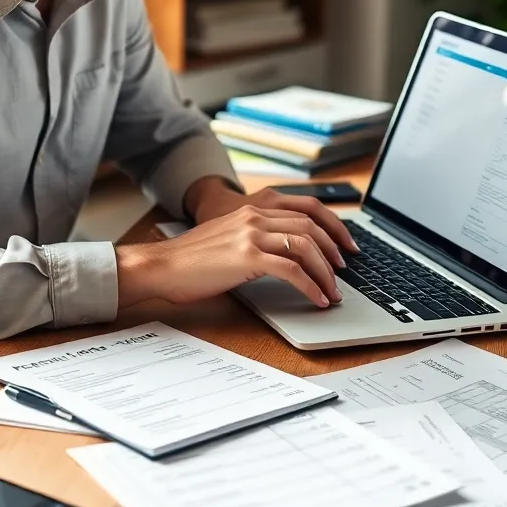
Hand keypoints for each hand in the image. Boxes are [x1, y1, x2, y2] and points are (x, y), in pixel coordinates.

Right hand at [115, 202, 356, 309]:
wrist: (161, 265)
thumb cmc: (190, 260)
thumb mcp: (229, 238)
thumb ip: (255, 238)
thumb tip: (287, 257)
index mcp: (252, 208)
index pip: (306, 208)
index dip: (333, 225)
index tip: (345, 245)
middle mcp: (255, 215)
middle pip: (311, 226)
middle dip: (334, 250)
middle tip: (344, 271)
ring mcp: (251, 234)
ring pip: (305, 247)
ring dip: (325, 272)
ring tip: (332, 291)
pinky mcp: (247, 257)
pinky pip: (292, 270)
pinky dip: (310, 286)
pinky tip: (316, 299)